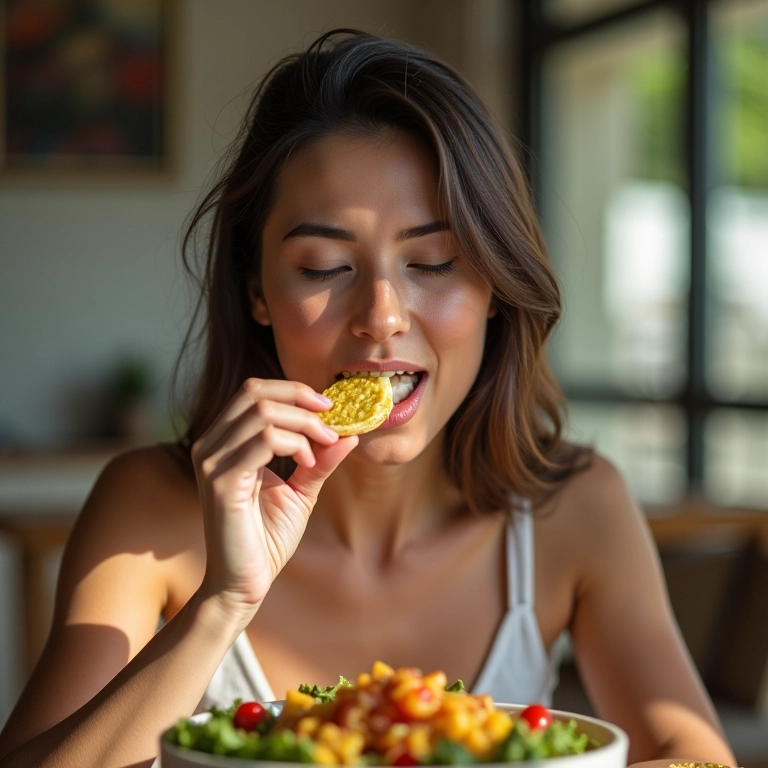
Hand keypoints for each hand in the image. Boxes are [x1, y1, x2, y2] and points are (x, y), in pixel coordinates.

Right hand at [191, 378, 356, 618]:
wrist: (245, 583)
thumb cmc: (267, 539)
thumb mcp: (301, 490)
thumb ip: (319, 460)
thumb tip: (349, 432)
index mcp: (223, 441)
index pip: (254, 391)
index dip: (294, 391)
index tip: (330, 408)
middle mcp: (210, 445)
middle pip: (255, 392)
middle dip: (301, 400)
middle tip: (332, 421)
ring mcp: (211, 462)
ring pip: (263, 412)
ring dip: (304, 424)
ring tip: (323, 447)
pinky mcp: (221, 483)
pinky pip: (265, 442)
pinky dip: (296, 444)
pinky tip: (307, 463)